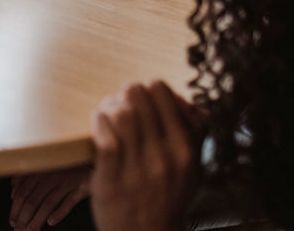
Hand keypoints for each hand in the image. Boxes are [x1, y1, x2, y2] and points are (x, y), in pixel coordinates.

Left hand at [10, 165, 89, 229]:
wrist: (97, 161)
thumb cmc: (69, 167)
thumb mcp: (48, 168)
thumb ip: (29, 177)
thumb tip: (12, 192)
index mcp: (42, 168)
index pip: (23, 192)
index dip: (16, 208)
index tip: (13, 221)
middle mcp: (53, 173)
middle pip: (33, 199)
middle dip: (24, 217)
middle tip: (19, 230)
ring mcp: (68, 180)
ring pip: (48, 203)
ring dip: (37, 220)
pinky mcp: (83, 186)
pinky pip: (69, 201)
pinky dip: (59, 212)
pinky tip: (51, 222)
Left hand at [88, 81, 201, 230]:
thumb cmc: (166, 200)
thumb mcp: (192, 170)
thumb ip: (195, 135)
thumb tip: (189, 103)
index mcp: (185, 150)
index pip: (162, 92)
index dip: (148, 91)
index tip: (143, 101)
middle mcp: (165, 157)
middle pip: (139, 96)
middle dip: (125, 94)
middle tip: (121, 104)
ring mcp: (138, 168)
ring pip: (122, 112)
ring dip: (110, 107)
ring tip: (109, 114)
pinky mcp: (112, 177)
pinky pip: (104, 132)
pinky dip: (98, 122)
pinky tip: (99, 127)